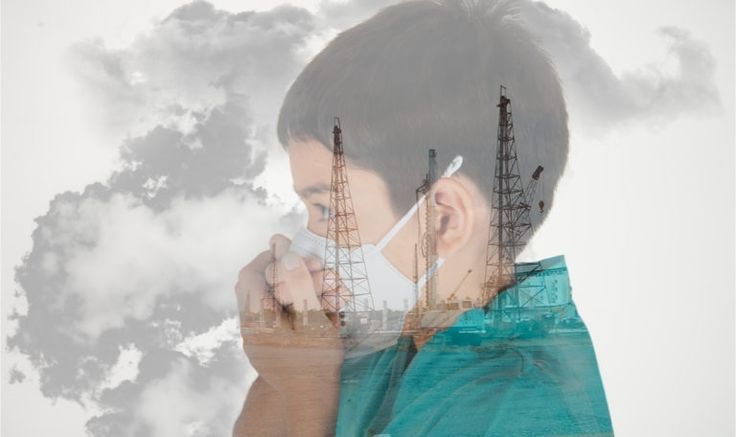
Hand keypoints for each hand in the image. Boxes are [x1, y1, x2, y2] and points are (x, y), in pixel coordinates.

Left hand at [235, 234, 343, 391]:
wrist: (311, 402)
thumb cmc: (315, 361)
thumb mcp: (313, 317)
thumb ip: (300, 284)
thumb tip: (286, 255)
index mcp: (258, 317)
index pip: (250, 274)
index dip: (268, 257)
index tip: (289, 251)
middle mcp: (251, 327)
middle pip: (257, 286)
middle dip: (285, 273)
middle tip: (312, 269)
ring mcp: (257, 339)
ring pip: (268, 301)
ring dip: (293, 290)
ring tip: (325, 289)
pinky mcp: (267, 348)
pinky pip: (274, 318)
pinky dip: (293, 307)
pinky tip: (319, 307)